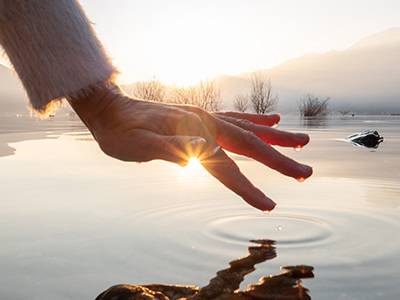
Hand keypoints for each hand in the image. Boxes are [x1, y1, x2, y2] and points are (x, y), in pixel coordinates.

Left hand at [68, 84, 311, 210]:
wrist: (110, 111)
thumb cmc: (120, 133)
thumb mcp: (137, 145)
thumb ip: (168, 148)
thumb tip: (201, 151)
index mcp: (193, 133)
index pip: (226, 167)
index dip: (247, 188)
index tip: (268, 206)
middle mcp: (205, 122)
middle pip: (249, 144)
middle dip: (279, 161)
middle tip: (306, 173)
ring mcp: (205, 118)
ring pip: (249, 129)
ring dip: (277, 138)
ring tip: (302, 143)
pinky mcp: (202, 117)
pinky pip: (236, 119)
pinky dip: (256, 121)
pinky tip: (272, 119)